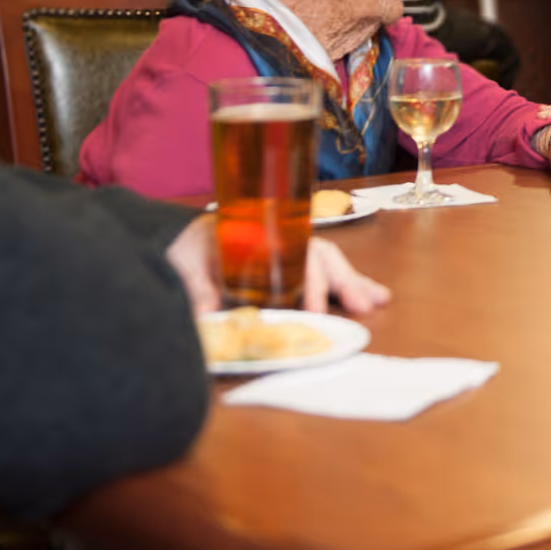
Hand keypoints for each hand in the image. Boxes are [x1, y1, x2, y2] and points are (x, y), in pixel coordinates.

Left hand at [164, 215, 390, 315]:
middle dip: (344, 281)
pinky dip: (348, 283)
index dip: (308, 282)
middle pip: (319, 256)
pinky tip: (371, 295)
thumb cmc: (181, 245)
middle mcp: (279, 240)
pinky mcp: (288, 269)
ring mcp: (287, 253)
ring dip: (354, 281)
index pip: (293, 255)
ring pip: (328, 262)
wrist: (172, 236)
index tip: (315, 309)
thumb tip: (207, 315)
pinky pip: (324, 272)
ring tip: (378, 300)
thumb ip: (196, 287)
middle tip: (363, 306)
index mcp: (257, 235)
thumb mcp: (183, 262)